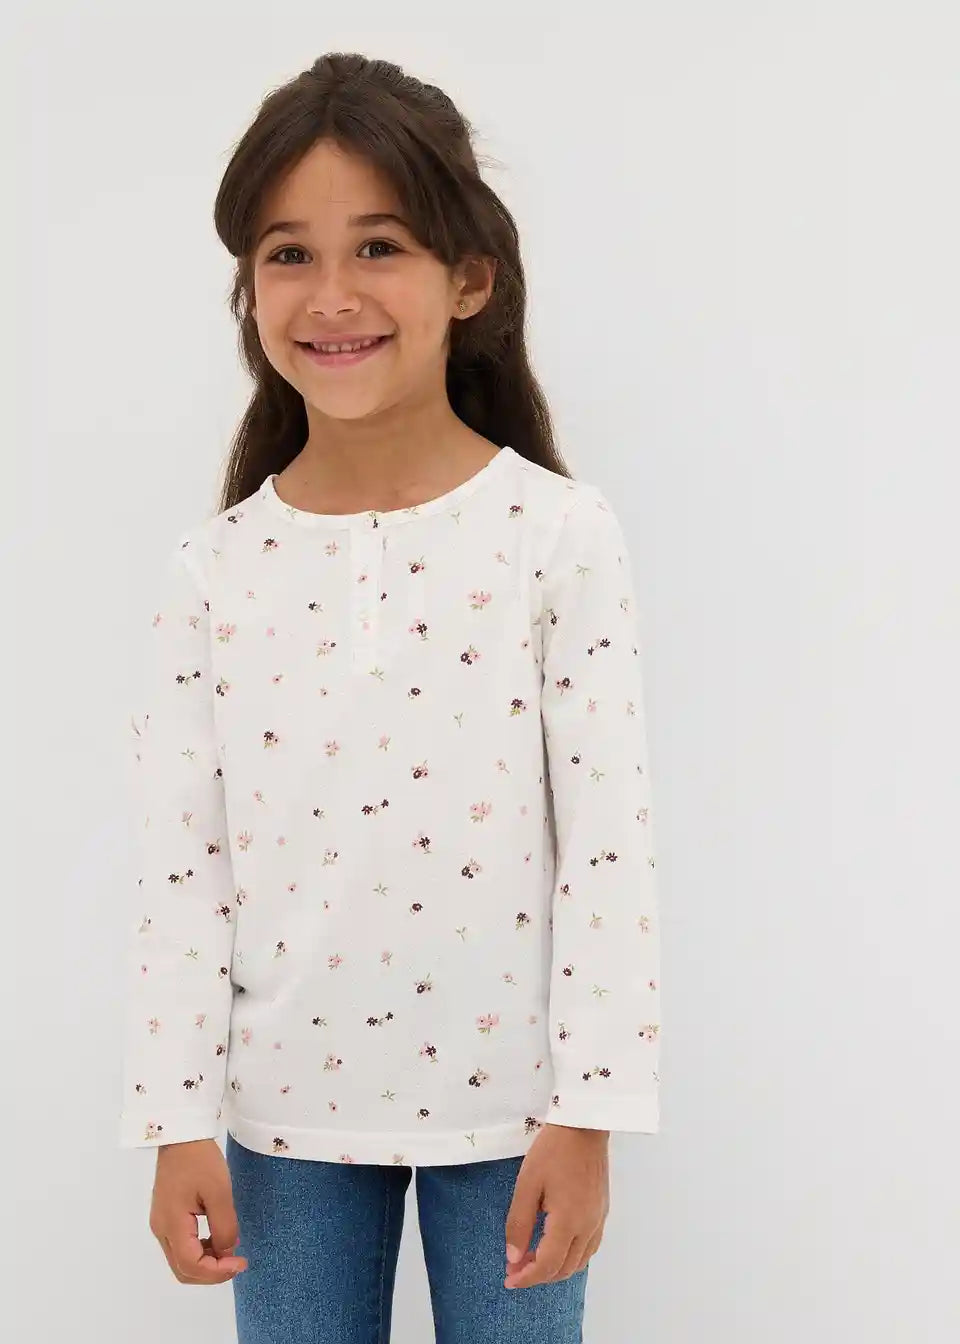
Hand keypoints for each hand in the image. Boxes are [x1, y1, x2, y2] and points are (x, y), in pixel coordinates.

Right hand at [149, 1138, 247, 1284]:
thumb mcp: (219, 1192)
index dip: (217, 1272)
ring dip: (206, 1263)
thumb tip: (226, 1252)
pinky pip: (181, 1246)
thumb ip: (224, 1227)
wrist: (181, 1135)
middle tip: (237, 1262)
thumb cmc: (200, 1160)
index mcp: (172, 1224)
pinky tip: (217, 1239)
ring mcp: (161, 1223)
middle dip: (211, 1273)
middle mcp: (161, 1229)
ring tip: (230, 1251)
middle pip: (182, 1270)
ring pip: (180, 1261)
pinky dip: (199, 1251)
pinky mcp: (165, 1216)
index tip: (240, 1262)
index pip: (191, 1265)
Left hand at [503, 1124, 609, 1289]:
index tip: (509, 1279)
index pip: (547, 1265)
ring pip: (579, 1262)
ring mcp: (598, 1219)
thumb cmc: (552, 1151)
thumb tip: (513, 1258)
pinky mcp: (602, 1211)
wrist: (584, 1125)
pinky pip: (589, 1248)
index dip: (526, 1278)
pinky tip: (557, 1247)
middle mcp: (588, 1227)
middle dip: (538, 1276)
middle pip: (564, 1269)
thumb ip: (519, 1223)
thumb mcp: (527, 1184)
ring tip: (532, 1259)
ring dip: (555, 1268)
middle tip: (516, 1269)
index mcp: (569, 1222)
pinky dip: (571, 1257)